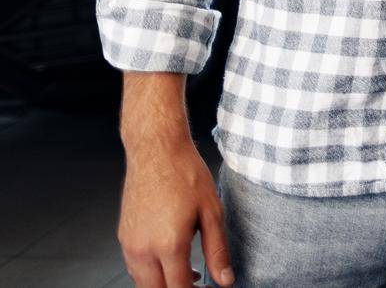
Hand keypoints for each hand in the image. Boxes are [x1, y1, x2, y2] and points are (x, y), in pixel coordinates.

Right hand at [118, 133, 232, 287]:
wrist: (156, 150)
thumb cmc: (185, 174)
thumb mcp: (212, 211)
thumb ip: (217, 250)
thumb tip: (225, 280)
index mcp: (168, 245)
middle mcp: (143, 249)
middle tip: (200, 286)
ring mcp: (129, 245)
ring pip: (143, 283)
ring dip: (164, 285)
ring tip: (191, 274)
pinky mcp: (123, 238)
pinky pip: (135, 268)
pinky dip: (152, 274)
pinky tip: (172, 260)